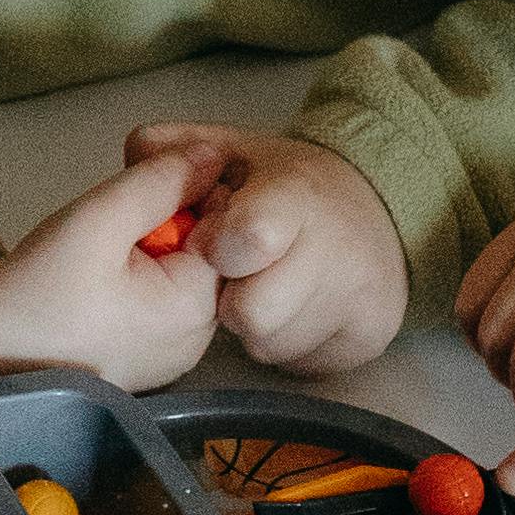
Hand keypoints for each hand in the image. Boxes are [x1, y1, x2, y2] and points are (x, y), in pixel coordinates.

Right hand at [0, 153, 226, 388]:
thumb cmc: (36, 287)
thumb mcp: (97, 218)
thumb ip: (160, 182)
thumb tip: (215, 155)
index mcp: (195, 309)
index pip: (226, 229)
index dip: (185, 196)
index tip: (136, 192)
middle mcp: (198, 343)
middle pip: (207, 256)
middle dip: (168, 227)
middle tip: (109, 227)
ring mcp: (172, 361)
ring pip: (182, 280)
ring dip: (151, 254)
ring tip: (97, 257)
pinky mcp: (147, 368)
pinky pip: (161, 310)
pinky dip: (139, 287)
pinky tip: (96, 285)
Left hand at [130, 124, 410, 378]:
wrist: (377, 205)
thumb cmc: (286, 184)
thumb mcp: (233, 150)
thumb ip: (176, 150)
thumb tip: (136, 155)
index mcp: (298, 197)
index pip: (250, 239)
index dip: (216, 248)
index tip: (216, 240)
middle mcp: (339, 248)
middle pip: (250, 312)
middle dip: (230, 296)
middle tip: (241, 272)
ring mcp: (360, 296)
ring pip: (269, 346)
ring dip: (254, 326)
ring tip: (270, 287)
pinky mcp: (371, 336)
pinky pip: (299, 365)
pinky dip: (288, 343)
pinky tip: (296, 308)